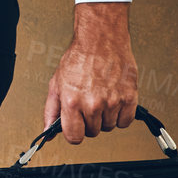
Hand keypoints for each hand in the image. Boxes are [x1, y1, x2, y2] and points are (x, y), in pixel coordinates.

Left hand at [44, 1, 137, 144]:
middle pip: (93, 132)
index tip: (76, 126)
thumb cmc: (79, 58)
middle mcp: (93, 104)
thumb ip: (52, 111)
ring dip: (105, 117)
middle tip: (89, 104)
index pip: (74, 137)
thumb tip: (49, 132)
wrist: (101, 39)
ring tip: (101, 98)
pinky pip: (125, 121)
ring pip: (109, 127)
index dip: (74, 132)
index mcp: (72, 102)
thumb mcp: (57, 83)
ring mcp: (112, 102)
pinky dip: (121, 115)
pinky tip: (114, 101)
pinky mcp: (129, 97)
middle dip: (89, 122)